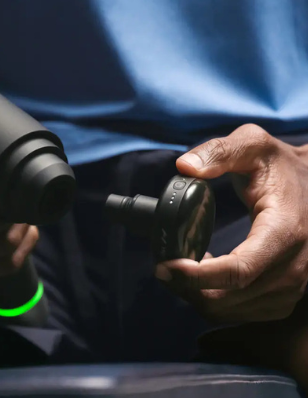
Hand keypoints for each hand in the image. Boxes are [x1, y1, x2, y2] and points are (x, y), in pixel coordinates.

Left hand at [155, 124, 307, 322]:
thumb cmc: (280, 166)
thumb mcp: (252, 145)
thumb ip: (219, 152)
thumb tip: (184, 168)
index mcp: (284, 231)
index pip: (238, 271)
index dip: (196, 276)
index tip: (164, 267)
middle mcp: (294, 266)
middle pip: (230, 297)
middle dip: (188, 288)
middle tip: (163, 269)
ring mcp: (294, 285)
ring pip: (233, 310)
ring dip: (199, 297)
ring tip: (180, 272)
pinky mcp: (287, 294)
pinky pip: (245, 313)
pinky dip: (217, 302)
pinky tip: (206, 280)